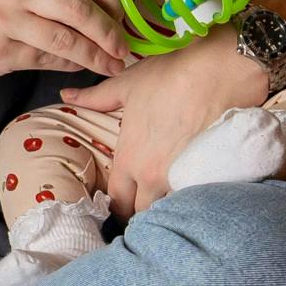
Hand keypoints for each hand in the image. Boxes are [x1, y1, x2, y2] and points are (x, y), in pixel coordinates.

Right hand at [0, 0, 131, 80]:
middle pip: (80, 6)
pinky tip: (81, 68)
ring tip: (112, 64)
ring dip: (96, 55)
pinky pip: (47, 59)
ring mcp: (4, 18)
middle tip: (124, 45)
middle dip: (110, 30)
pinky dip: (70, 65)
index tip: (125, 11)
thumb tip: (103, 3)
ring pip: (67, 39)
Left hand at [71, 31, 266, 215]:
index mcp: (130, 159)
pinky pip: (195, 199)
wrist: (220, 72)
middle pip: (142, 212)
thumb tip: (66, 94)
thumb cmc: (171, 76)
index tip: (123, 202)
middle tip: (146, 202)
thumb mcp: (127, 85)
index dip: (118, 206)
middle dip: (141, 211)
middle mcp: (152, 176)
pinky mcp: (208, 175)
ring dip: (167, 207)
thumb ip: (95, 97)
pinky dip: (192, 199)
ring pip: (169, 209)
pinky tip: (195, 188)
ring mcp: (181, 178)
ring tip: (170, 197)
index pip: (117, 201)